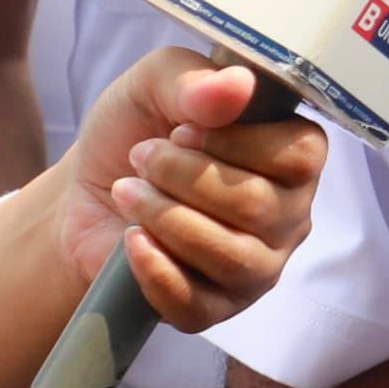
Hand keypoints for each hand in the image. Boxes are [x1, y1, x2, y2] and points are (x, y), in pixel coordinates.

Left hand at [45, 53, 327, 334]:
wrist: (87, 192)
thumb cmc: (136, 132)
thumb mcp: (152, 86)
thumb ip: (193, 79)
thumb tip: (238, 86)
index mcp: (293, 157)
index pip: (301, 156)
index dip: (237, 143)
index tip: (179, 132)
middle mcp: (289, 214)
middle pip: (258, 206)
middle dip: (184, 178)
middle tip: (140, 157)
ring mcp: (259, 266)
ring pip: (231, 256)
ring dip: (166, 218)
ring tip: (127, 193)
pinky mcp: (218, 307)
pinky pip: (198, 303)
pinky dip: (156, 270)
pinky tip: (132, 241)